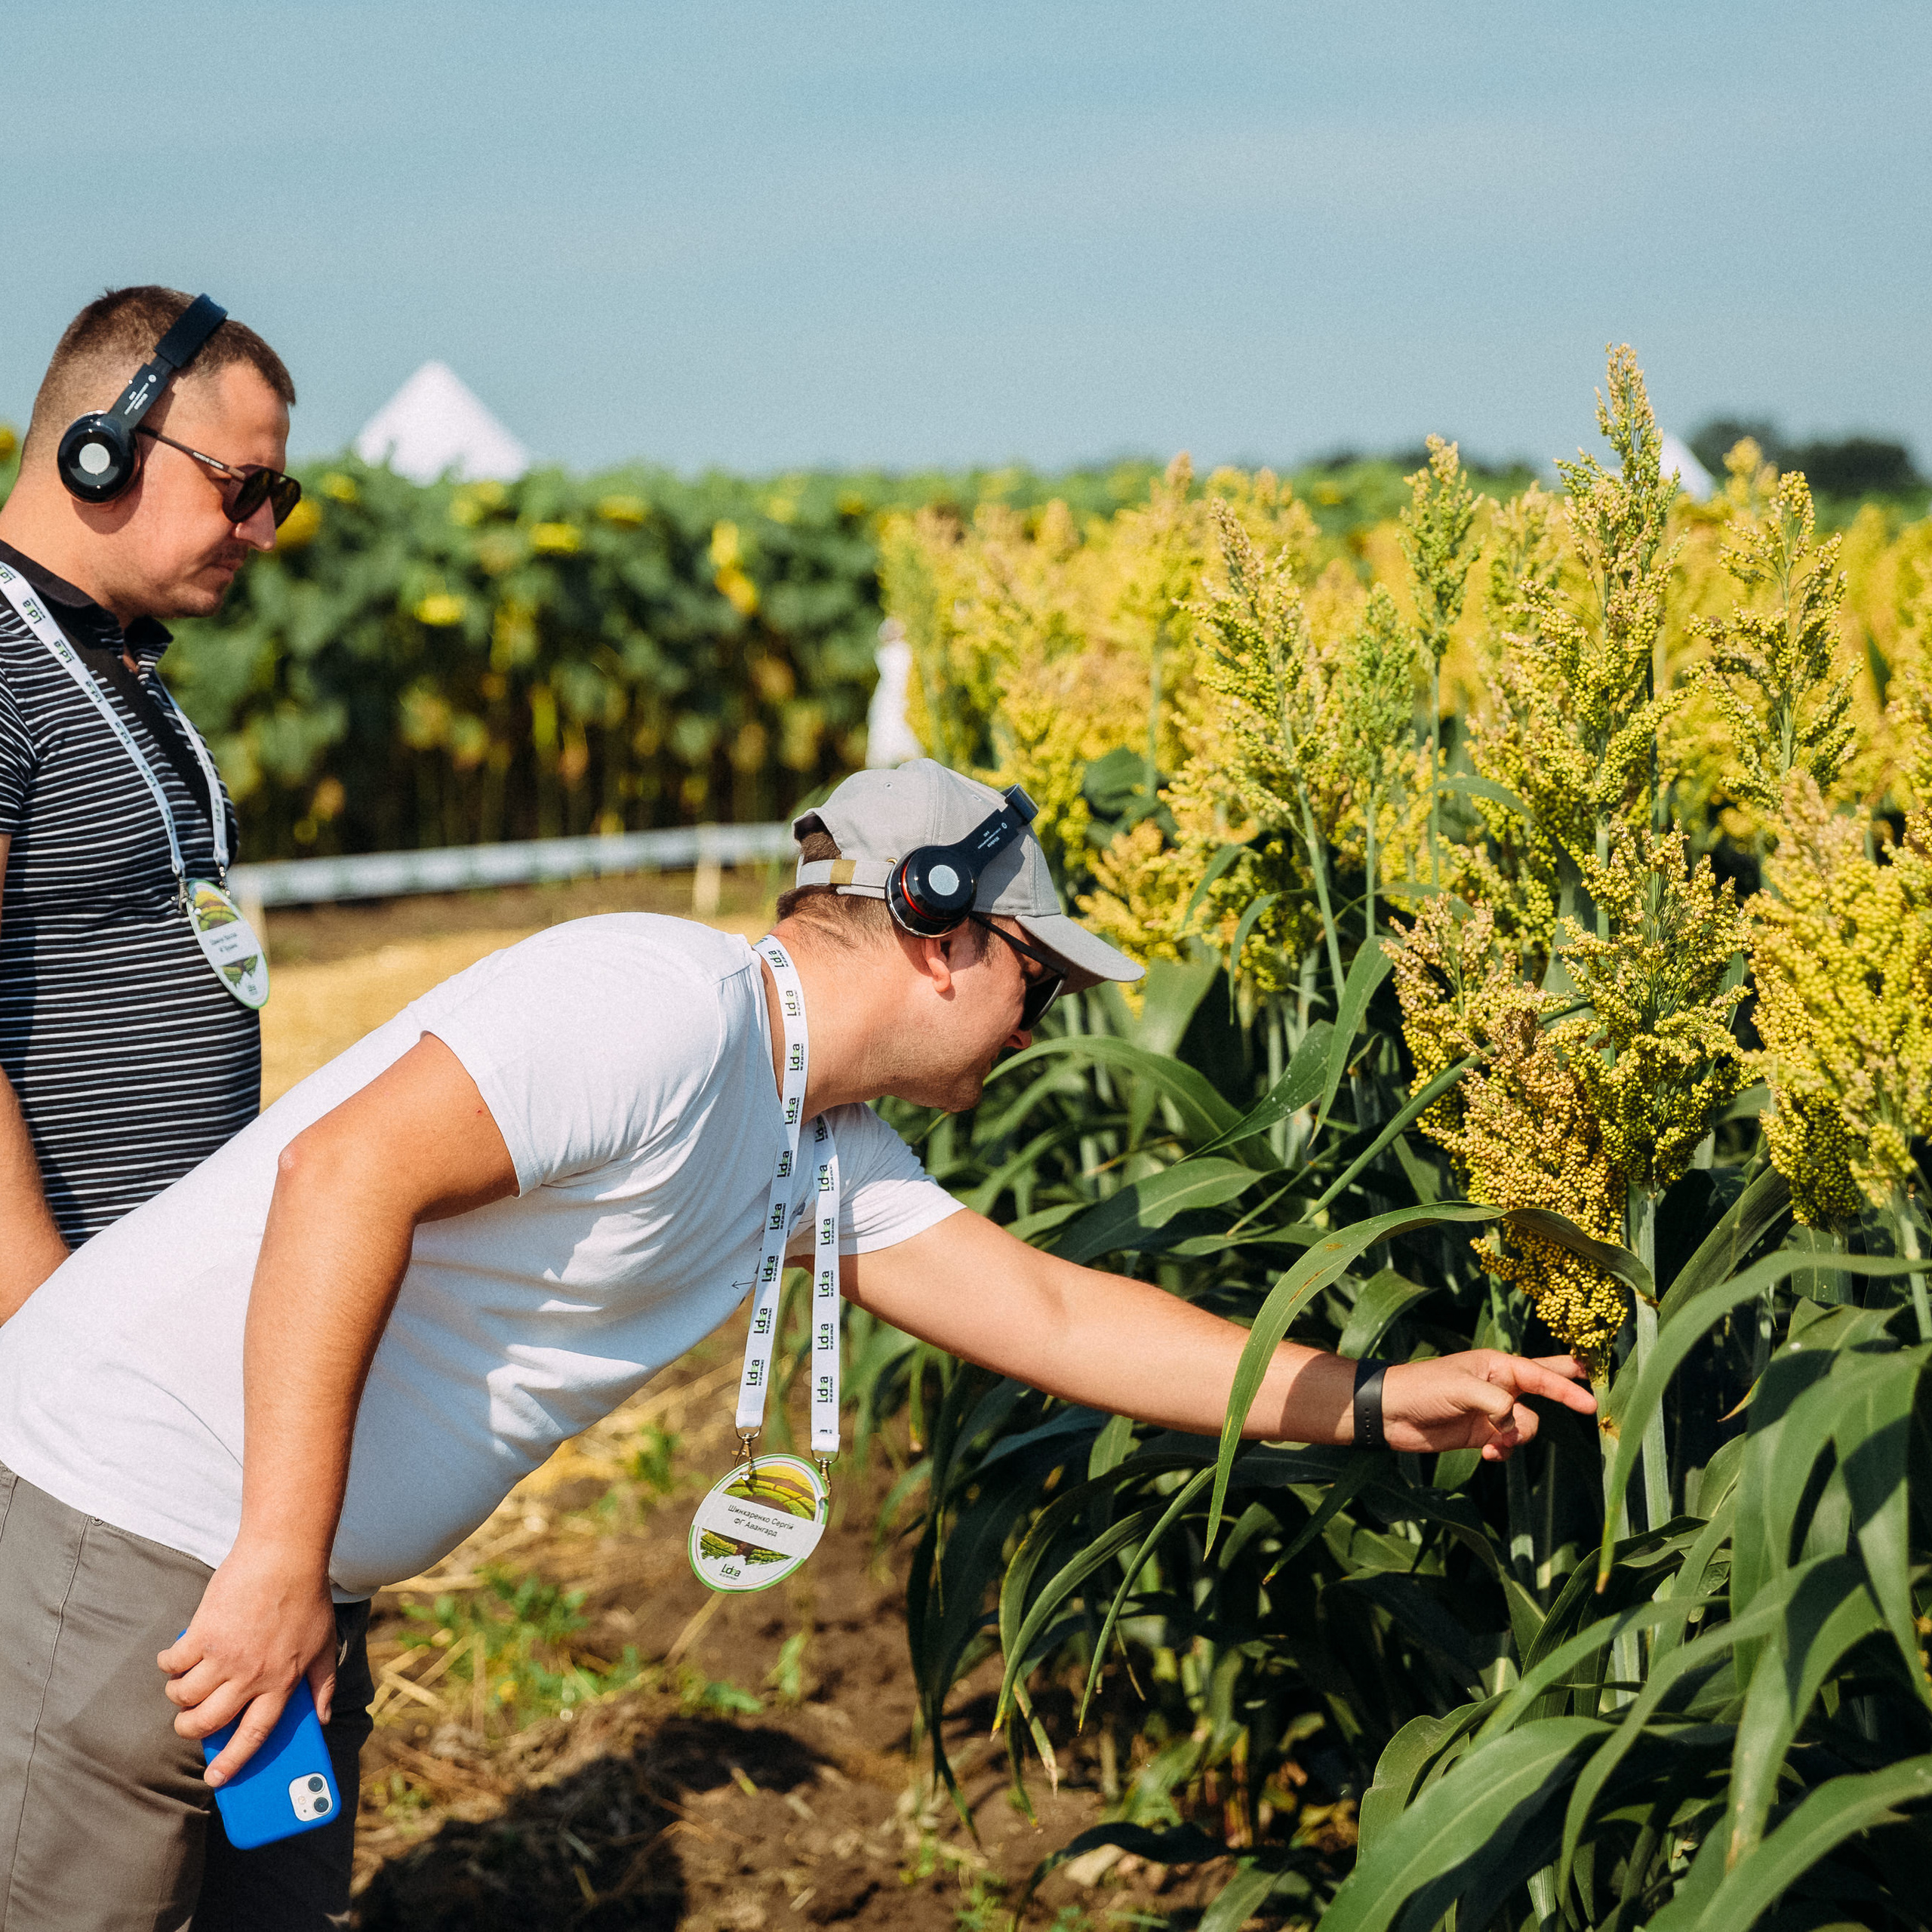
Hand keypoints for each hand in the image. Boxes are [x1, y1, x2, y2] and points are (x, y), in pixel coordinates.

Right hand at [157, 1542, 337, 1786]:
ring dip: (178, 1697)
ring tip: (183, 1687)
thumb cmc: (307, 1598)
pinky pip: (172, 1664)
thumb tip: (323, 1719)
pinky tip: (173, 1658)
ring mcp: (224, 1655)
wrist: (284, 1555)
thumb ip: (323, 1685)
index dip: (233, 1762)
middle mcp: (251, 1675)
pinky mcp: (203, 1634)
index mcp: (282, 1682)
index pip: (254, 1735)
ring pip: (185, 1697)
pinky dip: (167, 1664)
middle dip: (190, 1730)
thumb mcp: (325, 1644)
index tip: (216, 1780)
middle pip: (207, 1722)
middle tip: (188, 1724)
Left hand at [1377, 1351, 1595, 1460]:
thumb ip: (1496, 1404)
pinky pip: (1510, 1444)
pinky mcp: (1484, 1433)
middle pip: (1545, 1383)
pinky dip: (1504, 1452)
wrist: (1391, 1412)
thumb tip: (1516, 1424)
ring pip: (1528, 1426)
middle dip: (1567, 1390)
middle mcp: (1501, 1385)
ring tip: (1495, 1443)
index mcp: (1498, 1365)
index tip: (1592, 1404)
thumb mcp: (1461, 1388)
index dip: (1568, 1388)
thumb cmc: (1424, 1388)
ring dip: (1518, 1438)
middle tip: (1593, 1398)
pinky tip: (1487, 1454)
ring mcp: (1494, 1410)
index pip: (1542, 1374)